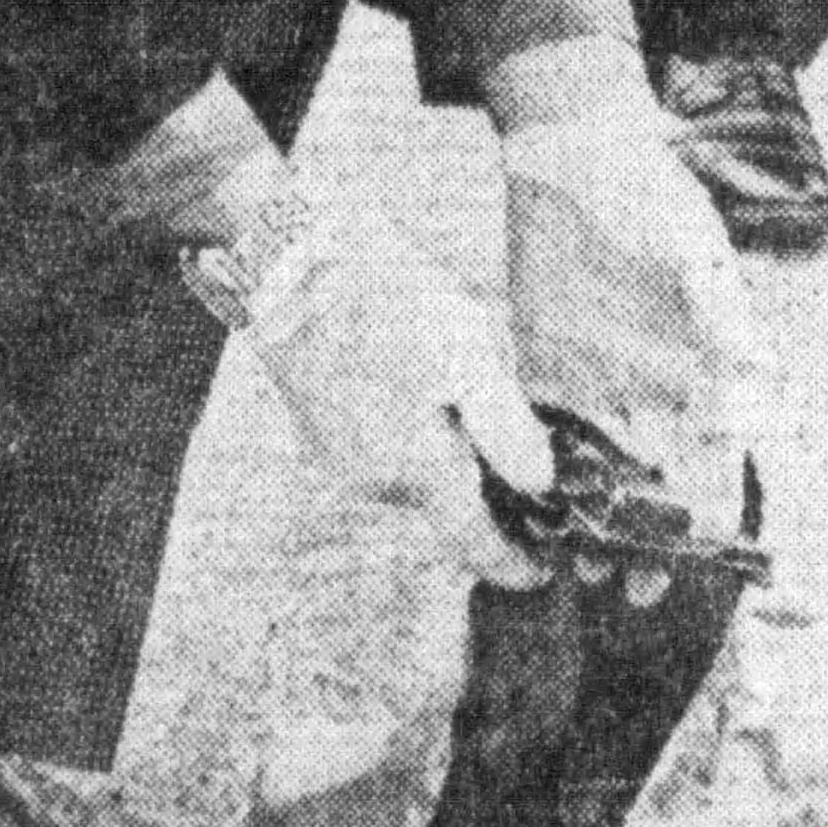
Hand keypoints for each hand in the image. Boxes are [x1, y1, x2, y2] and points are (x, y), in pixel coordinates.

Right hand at [149, 80, 555, 587]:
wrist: (285, 255)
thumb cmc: (385, 296)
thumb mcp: (470, 350)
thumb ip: (507, 429)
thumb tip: (540, 486)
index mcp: (418, 470)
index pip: (475, 546)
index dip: (513, 563)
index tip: (543, 570)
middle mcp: (373, 480)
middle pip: (448, 503)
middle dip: (486, 480)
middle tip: (519, 431)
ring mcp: (338, 456)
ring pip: (415, 470)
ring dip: (448, 445)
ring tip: (461, 369)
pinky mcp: (318, 426)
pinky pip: (383, 446)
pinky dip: (413, 427)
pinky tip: (416, 364)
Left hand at [494, 49, 762, 548]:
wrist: (581, 156)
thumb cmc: (655, 198)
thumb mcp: (694, 251)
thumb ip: (721, 315)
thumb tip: (757, 370)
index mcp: (701, 370)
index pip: (715, 457)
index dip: (712, 509)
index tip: (705, 552)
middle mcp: (653, 388)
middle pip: (657, 483)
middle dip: (652, 540)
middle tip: (638, 592)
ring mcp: (598, 382)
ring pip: (602, 474)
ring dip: (597, 524)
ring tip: (586, 571)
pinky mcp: (545, 368)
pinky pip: (545, 435)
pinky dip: (543, 479)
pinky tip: (535, 518)